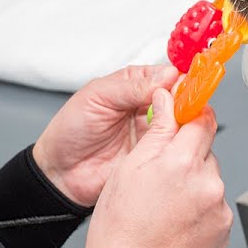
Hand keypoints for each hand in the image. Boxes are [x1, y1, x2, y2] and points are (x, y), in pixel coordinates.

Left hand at [33, 64, 180, 207]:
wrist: (61, 171)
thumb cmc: (71, 130)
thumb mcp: (97, 97)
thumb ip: (131, 87)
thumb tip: (166, 75)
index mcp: (133, 85)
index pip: (167, 75)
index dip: (179, 79)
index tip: (185, 84)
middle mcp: (147, 106)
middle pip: (181, 99)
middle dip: (187, 102)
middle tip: (184, 107)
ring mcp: (153, 132)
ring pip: (183, 123)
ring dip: (185, 124)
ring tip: (177, 125)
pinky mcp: (156, 155)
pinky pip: (176, 148)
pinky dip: (180, 146)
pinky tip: (175, 144)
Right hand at [78, 87, 231, 247]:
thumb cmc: (120, 231)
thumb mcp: (128, 169)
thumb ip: (157, 131)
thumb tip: (168, 101)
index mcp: (182, 163)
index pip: (202, 120)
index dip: (192, 116)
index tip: (185, 116)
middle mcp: (208, 183)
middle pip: (206, 151)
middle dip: (187, 156)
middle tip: (160, 177)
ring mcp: (219, 208)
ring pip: (210, 179)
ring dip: (194, 184)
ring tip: (165, 207)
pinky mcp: (223, 230)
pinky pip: (214, 206)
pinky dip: (199, 209)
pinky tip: (176, 222)